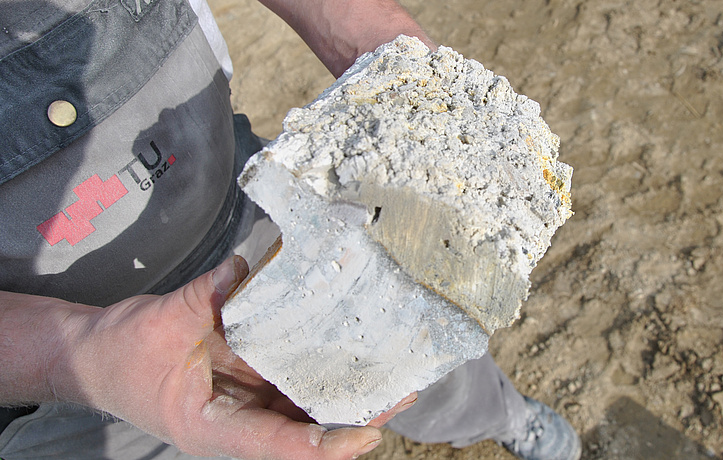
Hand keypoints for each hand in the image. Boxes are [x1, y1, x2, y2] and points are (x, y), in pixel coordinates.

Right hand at [51, 256, 414, 458]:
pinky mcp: (251, 375)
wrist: (95, 355)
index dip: (325, 444)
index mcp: (214, 425)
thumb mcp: (158, 325)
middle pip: (308, 427)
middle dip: (357, 415)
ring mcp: (248, 399)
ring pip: (307, 403)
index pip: (279, 445)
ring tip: (396, 371)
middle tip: (404, 391)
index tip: (367, 434)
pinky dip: (322, 361)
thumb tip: (245, 269)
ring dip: (349, 391)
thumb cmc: (120, 354)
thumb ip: (202, 299)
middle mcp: (240, 418)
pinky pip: (293, 373)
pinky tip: (353, 343)